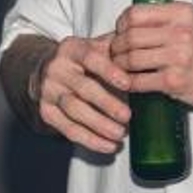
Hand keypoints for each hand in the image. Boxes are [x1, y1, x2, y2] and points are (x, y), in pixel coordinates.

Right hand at [33, 33, 131, 154]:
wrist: (46, 69)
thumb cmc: (82, 60)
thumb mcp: (96, 46)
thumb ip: (118, 47)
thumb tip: (145, 51)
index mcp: (72, 49)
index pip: (90, 57)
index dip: (109, 71)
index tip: (128, 84)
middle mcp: (57, 68)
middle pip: (83, 88)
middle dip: (106, 104)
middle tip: (127, 116)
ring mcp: (49, 91)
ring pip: (74, 110)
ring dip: (99, 124)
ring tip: (120, 134)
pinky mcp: (46, 111)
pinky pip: (68, 129)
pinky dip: (89, 140)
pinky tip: (108, 145)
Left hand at [110, 2, 192, 109]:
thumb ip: (166, 16)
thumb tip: (130, 20)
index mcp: (181, 13)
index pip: (135, 13)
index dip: (121, 24)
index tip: (120, 32)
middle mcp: (180, 33)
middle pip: (129, 36)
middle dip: (116, 47)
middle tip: (116, 53)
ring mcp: (178, 58)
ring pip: (131, 59)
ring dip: (120, 66)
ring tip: (122, 68)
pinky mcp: (175, 81)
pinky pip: (139, 81)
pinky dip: (129, 83)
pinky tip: (130, 82)